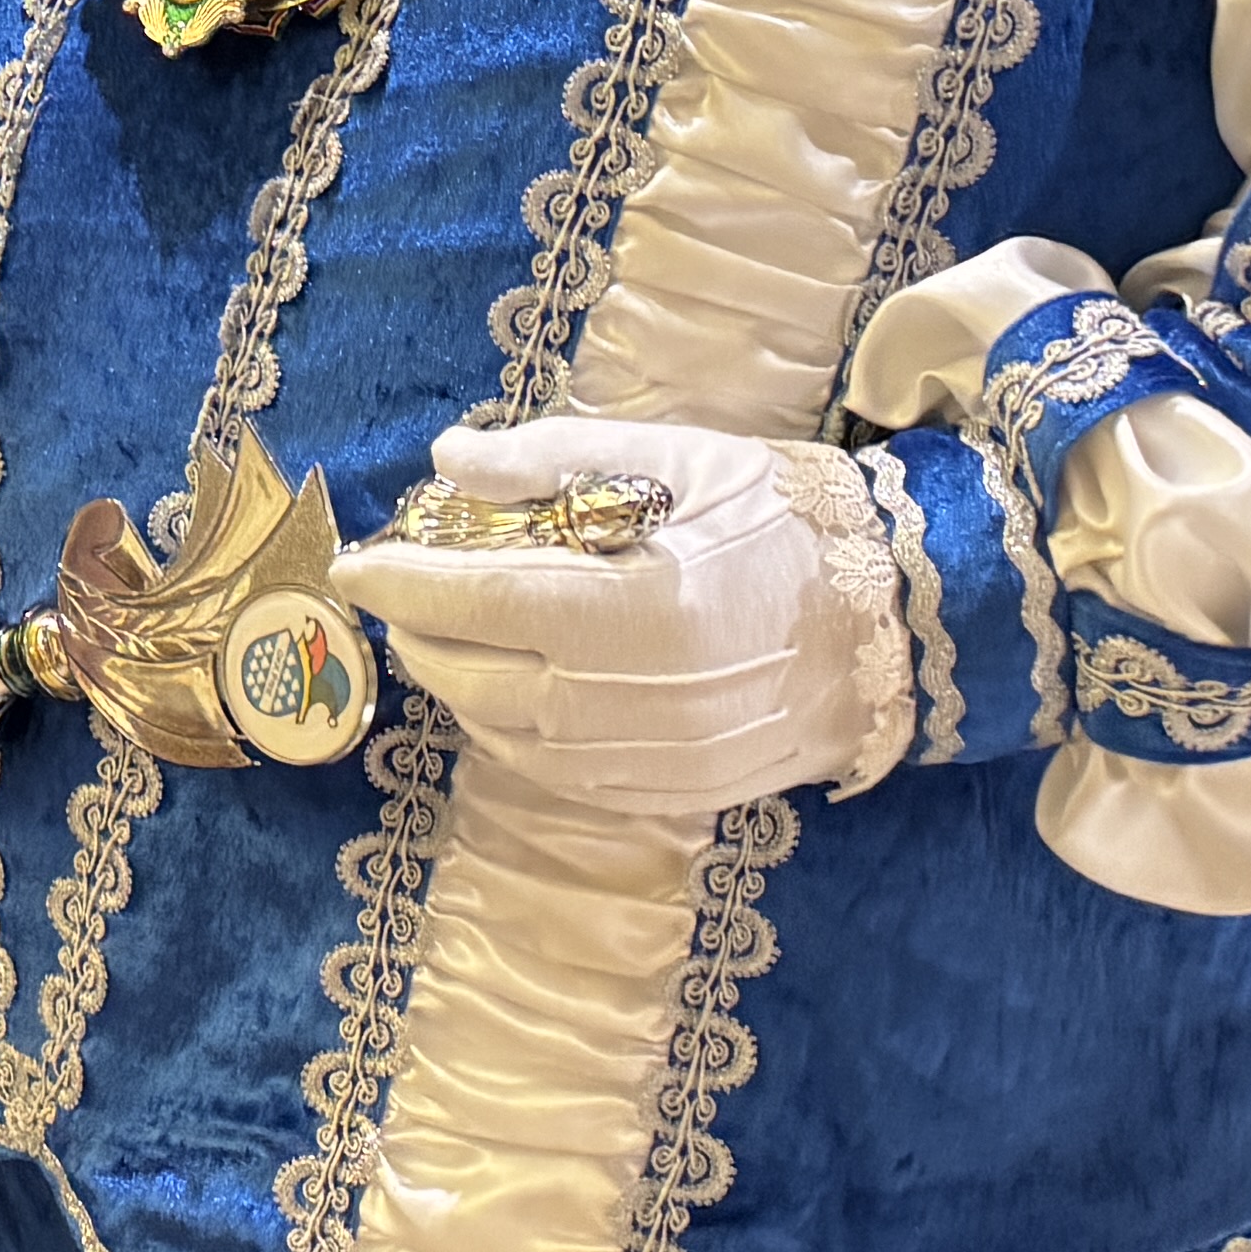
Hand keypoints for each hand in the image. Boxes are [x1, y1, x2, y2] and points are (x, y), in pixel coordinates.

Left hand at [324, 415, 903, 817]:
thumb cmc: (779, 520)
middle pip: (477, 678)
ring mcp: (657, 757)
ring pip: (507, 735)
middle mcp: (639, 697)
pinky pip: (559, 775)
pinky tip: (507, 692)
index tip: (355, 563)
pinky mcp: (675, 792)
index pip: (478, 601)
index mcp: (638, 604)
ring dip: (458, 687)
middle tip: (401, 595)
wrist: (895, 617)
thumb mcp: (673, 460)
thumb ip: (552, 459)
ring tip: (445, 638)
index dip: (403, 584)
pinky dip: (512, 734)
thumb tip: (447, 461)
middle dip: (421, 636)